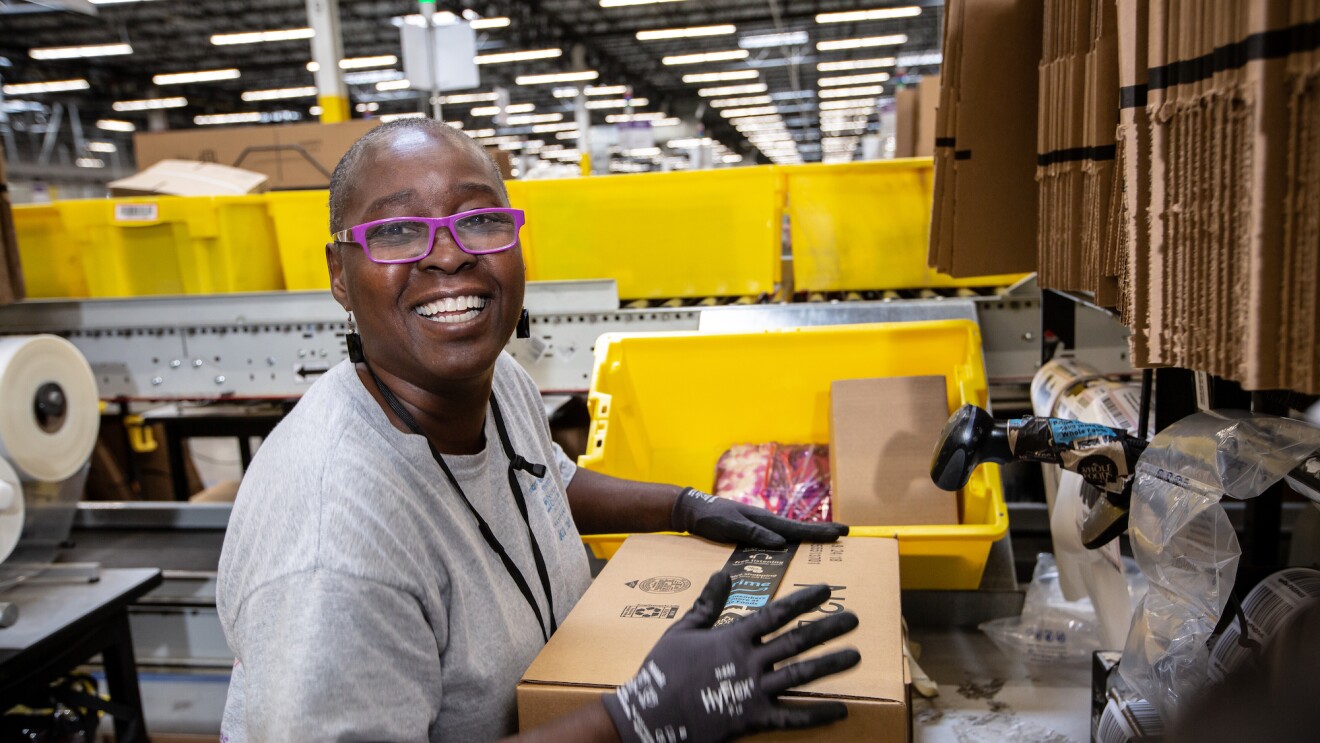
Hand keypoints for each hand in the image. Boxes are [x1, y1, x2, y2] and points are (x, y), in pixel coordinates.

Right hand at [602, 572, 860, 742]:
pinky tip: (841, 709)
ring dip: (830, 665)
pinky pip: (792, 717)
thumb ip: (707, 603)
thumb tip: (723, 573)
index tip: (827, 590)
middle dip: (827, 628)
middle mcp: (749, 661)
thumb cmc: (663, 671)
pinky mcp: (753, 718)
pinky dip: (817, 714)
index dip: (803, 601)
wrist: (651, 715)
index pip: (776, 613)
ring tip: (855, 655)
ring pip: (800, 675)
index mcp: (733, 637)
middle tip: (854, 619)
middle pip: (796, 641)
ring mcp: (753, 691)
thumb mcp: (682, 630)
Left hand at [671, 488, 847, 547]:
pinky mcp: (751, 533)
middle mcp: (765, 522)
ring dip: (807, 539)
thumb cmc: (709, 516)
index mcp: (763, 519)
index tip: (842, 532)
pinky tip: (793, 551)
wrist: (691, 510)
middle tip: (844, 535)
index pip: (796, 528)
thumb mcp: (729, 525)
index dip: (820, 532)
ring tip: (827, 544)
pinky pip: (776, 540)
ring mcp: (759, 527)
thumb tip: (780, 542)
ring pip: (788, 535)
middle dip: (821, 533)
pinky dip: (790, 544)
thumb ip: (752, 533)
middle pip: (798, 530)